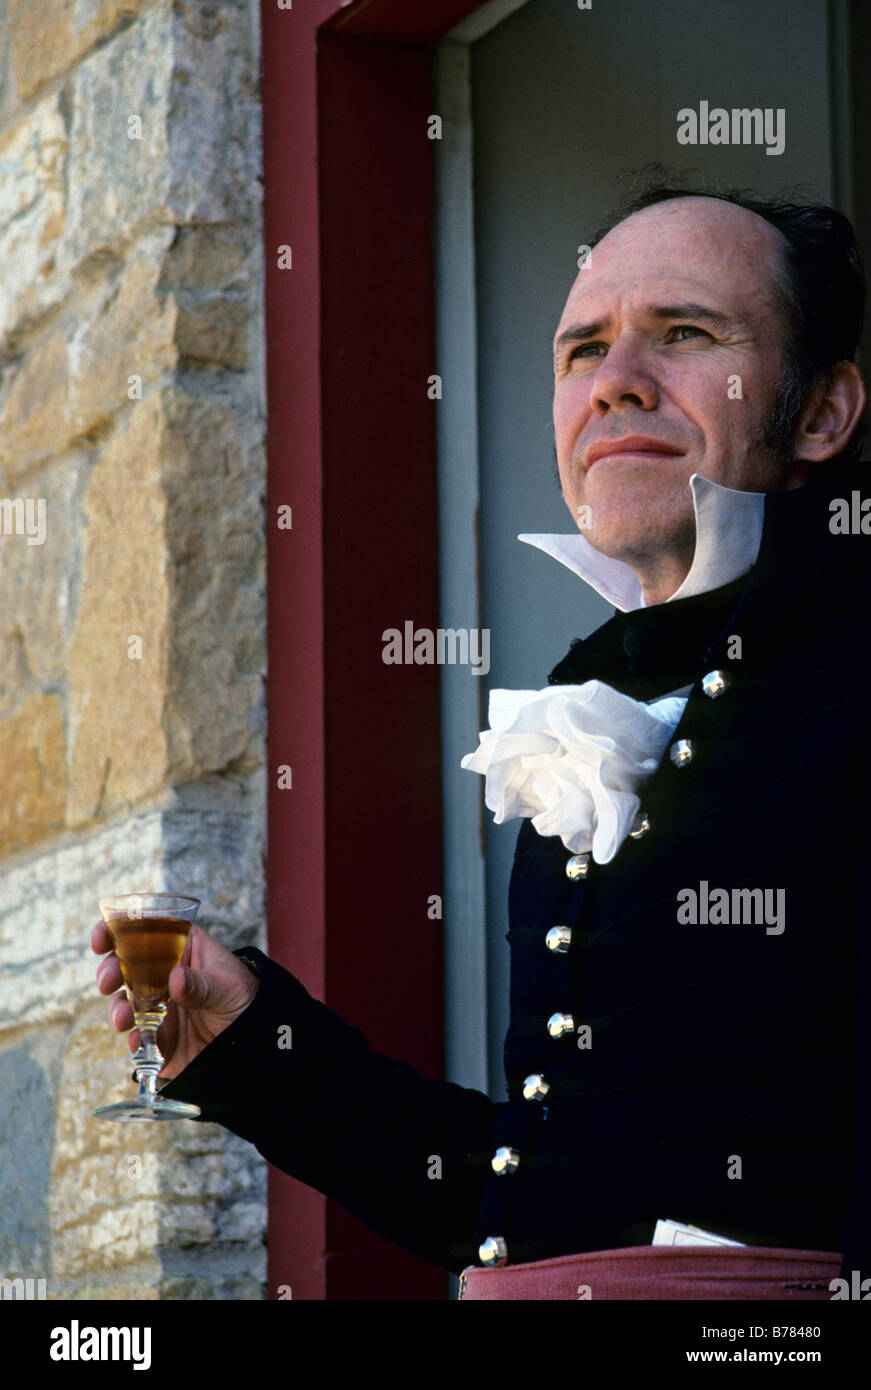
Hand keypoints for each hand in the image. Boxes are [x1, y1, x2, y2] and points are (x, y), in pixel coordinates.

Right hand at [92, 921, 259, 1079]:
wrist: (257, 1040)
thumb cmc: (246, 997)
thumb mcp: (228, 986)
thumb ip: (202, 984)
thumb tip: (175, 979)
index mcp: (180, 947)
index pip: (144, 930)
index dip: (116, 929)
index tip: (101, 938)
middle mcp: (163, 973)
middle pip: (124, 966)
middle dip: (109, 972)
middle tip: (107, 982)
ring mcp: (157, 1005)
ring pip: (125, 1002)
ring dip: (117, 1008)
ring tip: (123, 1019)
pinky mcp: (159, 1035)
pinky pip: (138, 1037)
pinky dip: (134, 1039)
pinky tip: (138, 1042)